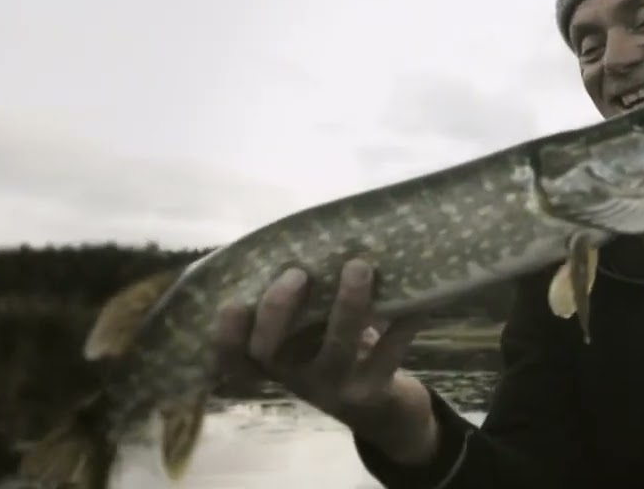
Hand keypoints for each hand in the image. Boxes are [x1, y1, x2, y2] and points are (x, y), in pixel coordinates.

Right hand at [213, 259, 438, 464]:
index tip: (231, 303)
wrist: (381, 409)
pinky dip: (403, 324)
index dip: (226, 336)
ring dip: (348, 305)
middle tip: (298, 273)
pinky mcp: (374, 391)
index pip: (235, 357)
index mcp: (275, 361)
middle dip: (279, 310)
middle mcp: (297, 378)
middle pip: (272, 352)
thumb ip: (301, 298)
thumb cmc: (336, 350)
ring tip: (359, 266)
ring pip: (336, 349)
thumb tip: (300, 234)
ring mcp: (335, 388)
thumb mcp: (311, 331)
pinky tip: (417, 300)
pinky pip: (389, 354)